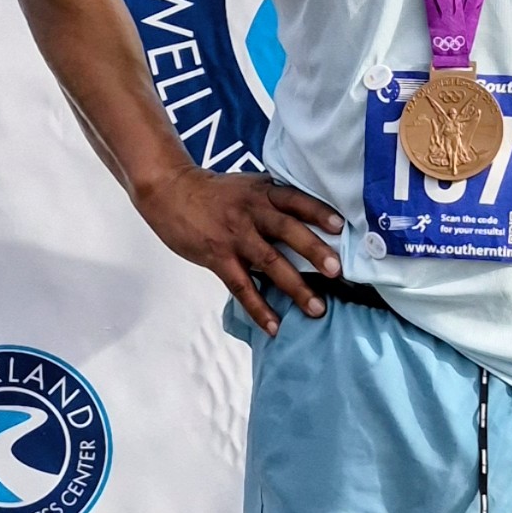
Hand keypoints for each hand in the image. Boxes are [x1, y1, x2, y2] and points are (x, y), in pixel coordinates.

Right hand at [137, 160, 346, 334]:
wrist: (170, 192)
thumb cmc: (214, 193)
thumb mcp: (247, 186)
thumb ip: (274, 200)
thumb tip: (311, 218)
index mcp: (262, 192)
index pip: (295, 200)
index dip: (318, 212)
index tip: (341, 226)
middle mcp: (251, 211)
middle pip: (287, 230)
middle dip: (313, 250)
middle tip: (337, 271)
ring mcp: (234, 236)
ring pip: (268, 262)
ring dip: (295, 286)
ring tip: (316, 308)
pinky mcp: (217, 257)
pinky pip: (241, 286)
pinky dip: (258, 308)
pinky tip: (274, 325)